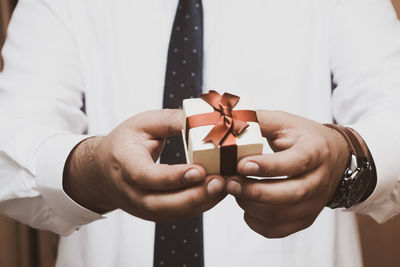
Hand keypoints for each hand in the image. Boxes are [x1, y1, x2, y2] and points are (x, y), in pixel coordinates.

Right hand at [63, 109, 225, 221]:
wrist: (105, 170)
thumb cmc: (126, 143)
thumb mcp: (142, 123)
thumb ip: (170, 120)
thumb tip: (200, 117)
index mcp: (125, 165)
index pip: (147, 177)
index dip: (173, 177)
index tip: (199, 170)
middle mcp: (132, 192)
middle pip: (163, 203)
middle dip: (195, 195)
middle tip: (221, 181)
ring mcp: (143, 207)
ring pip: (175, 212)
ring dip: (203, 201)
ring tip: (226, 186)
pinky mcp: (156, 213)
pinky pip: (180, 213)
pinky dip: (202, 204)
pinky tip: (218, 191)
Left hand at [226, 110, 349, 237]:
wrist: (335, 158)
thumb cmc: (303, 138)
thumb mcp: (284, 121)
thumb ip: (258, 120)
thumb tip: (228, 121)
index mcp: (316, 151)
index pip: (295, 162)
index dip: (267, 166)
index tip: (241, 164)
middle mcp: (319, 180)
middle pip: (290, 194)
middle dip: (255, 191)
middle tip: (229, 183)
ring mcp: (315, 203)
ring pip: (282, 215)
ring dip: (251, 206)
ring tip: (234, 190)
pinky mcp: (306, 218)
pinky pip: (278, 230)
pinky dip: (256, 222)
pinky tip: (245, 206)